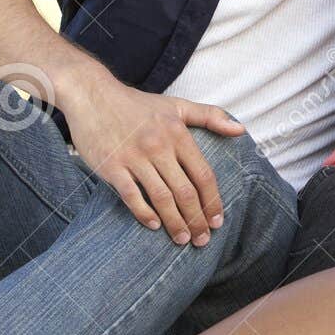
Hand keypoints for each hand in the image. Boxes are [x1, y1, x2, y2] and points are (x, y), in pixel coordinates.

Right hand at [64, 75, 244, 245]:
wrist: (92, 95)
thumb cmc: (138, 104)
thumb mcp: (178, 106)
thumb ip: (211, 117)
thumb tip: (241, 130)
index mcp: (178, 135)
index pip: (203, 175)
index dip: (213, 201)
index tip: (218, 221)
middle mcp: (159, 147)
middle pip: (185, 191)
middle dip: (197, 219)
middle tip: (203, 239)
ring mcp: (134, 157)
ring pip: (161, 197)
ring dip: (175, 222)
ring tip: (183, 239)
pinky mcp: (111, 166)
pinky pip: (132, 195)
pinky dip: (144, 213)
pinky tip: (154, 225)